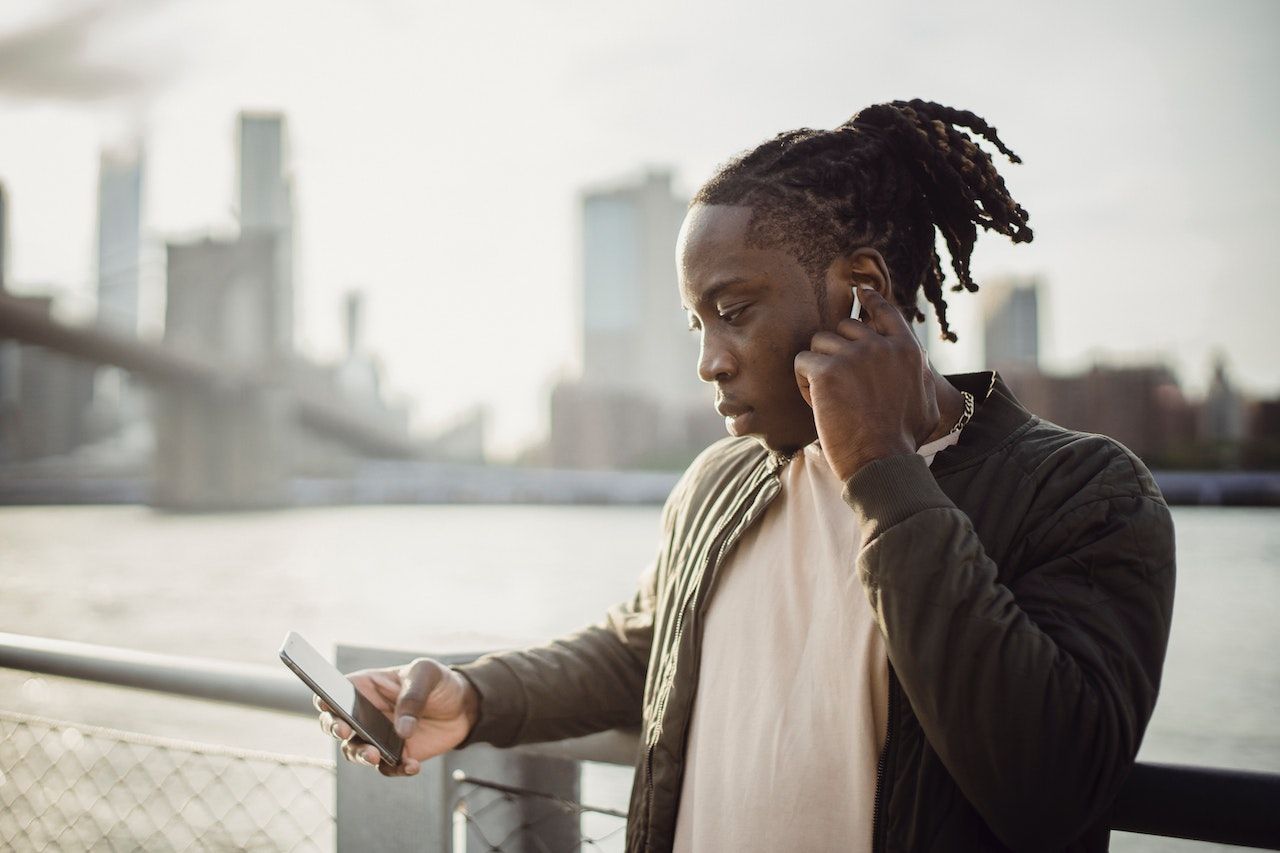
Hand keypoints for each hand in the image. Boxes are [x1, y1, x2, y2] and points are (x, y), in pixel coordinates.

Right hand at [316, 658, 479, 776]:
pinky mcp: (394, 755)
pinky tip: (411, 765)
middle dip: (334, 729)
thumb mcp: (427, 675)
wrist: (464, 707)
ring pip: (354, 751)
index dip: (325, 698)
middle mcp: (365, 714)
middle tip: (346, 732)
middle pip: (334, 724)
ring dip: (361, 755)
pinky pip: (386, 768)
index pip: (334, 691)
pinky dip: (395, 769)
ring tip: (376, 756)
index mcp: (366, 687)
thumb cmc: (439, 682)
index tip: (328, 705)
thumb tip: (401, 730)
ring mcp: (377, 737)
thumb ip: (413, 697)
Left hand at [793, 286, 938, 480]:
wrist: (882, 461)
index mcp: (907, 350)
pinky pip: (802, 363)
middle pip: (844, 326)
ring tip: (830, 399)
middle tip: (840, 385)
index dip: (870, 300)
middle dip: (836, 351)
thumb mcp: (926, 402)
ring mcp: (853, 355)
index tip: (860, 291)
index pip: (886, 311)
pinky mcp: (827, 371)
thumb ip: (919, 376)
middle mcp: (881, 346)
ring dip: (818, 368)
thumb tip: (919, 365)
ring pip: (819, 343)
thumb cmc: (903, 441)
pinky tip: (818, 404)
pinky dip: (804, 384)